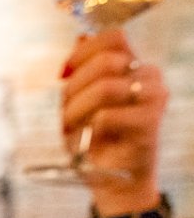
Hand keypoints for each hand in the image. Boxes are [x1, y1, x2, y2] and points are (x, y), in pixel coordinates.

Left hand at [60, 29, 164, 215]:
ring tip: (72, 128)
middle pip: (105, 62)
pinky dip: (90, 128)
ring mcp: (154, 96)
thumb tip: (80, 37)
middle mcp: (147, 76)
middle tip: (64, 114)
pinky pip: (107, 115)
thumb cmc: (95, 141)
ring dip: (77, 110)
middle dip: (73, 89)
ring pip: (105, 87)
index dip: (83, 51)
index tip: (63, 73)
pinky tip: (91, 138)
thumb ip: (82, 72)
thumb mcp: (79, 103)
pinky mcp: (151, 121)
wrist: (113, 180)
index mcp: (131, 66)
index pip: (113, 37)